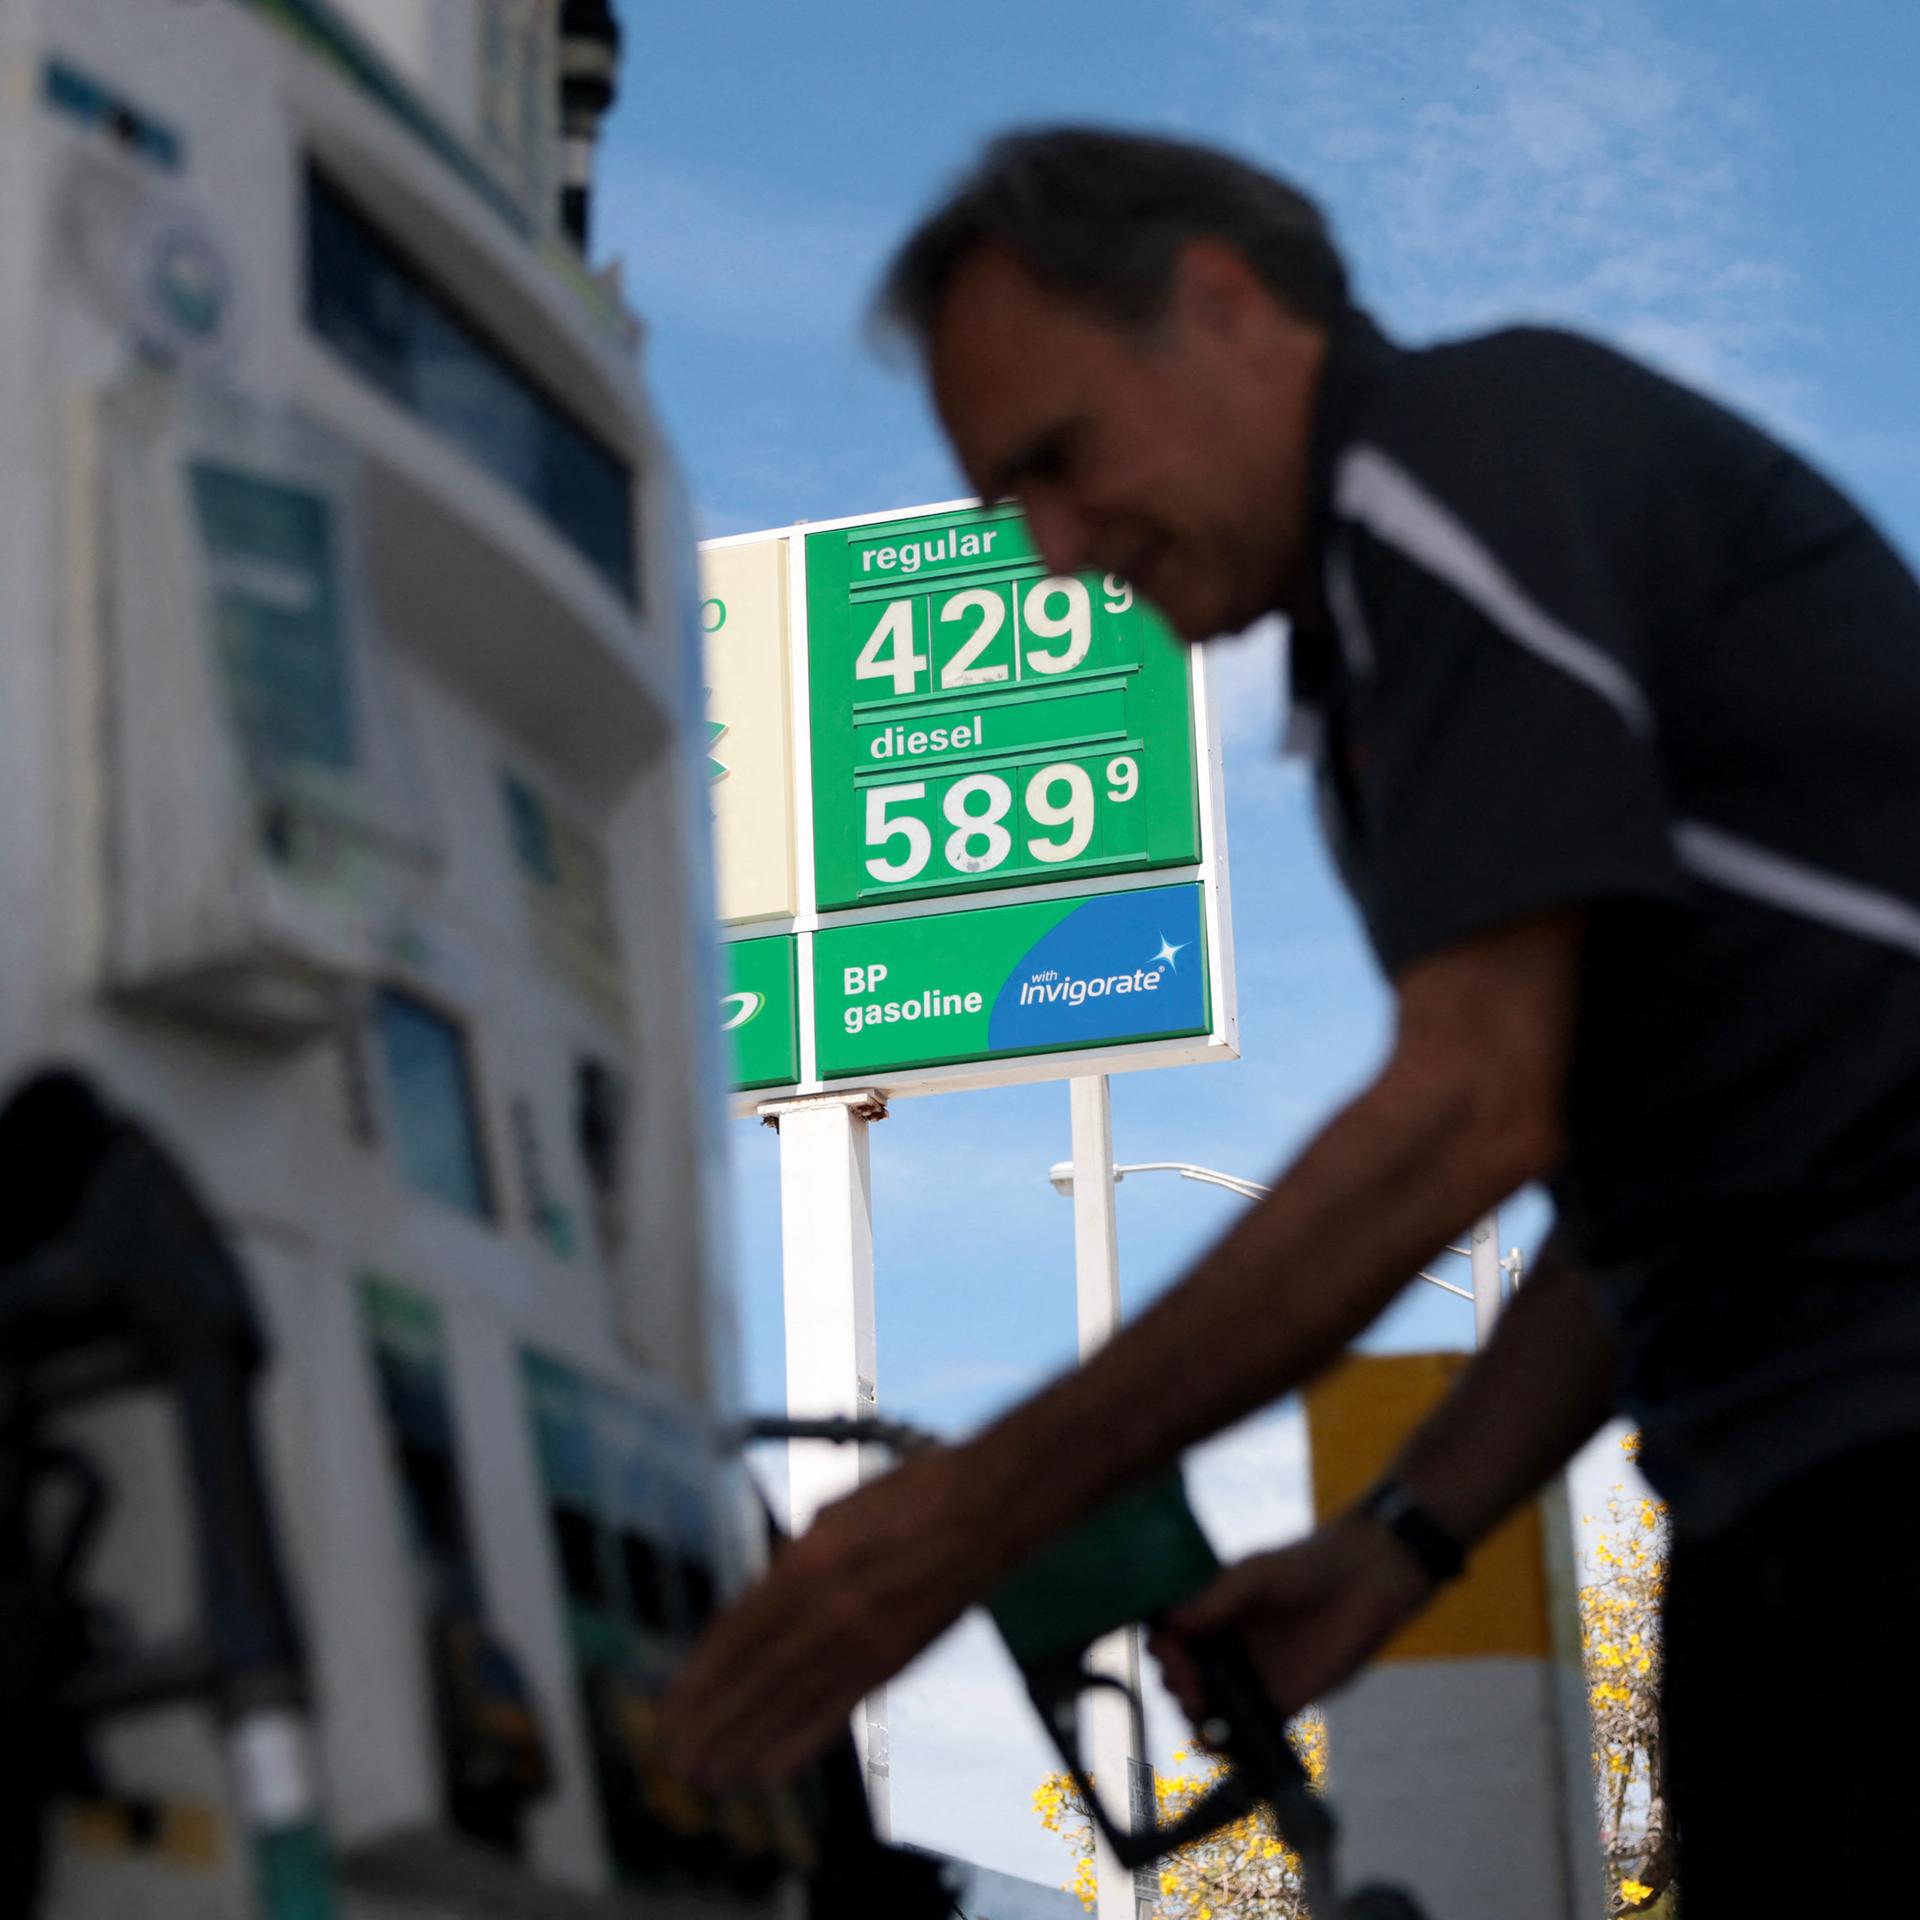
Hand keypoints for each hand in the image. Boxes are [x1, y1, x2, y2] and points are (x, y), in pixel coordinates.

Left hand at [663, 1445, 998, 1788]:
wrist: (983, 1510)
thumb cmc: (909, 1497)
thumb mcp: (831, 1515)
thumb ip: (791, 1564)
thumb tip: (758, 1606)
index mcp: (804, 1561)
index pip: (735, 1634)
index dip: (699, 1678)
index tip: (672, 1706)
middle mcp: (825, 1608)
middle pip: (752, 1679)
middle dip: (709, 1722)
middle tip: (674, 1757)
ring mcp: (860, 1641)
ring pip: (787, 1704)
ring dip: (741, 1743)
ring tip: (706, 1774)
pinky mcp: (892, 1663)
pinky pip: (835, 1712)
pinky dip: (798, 1744)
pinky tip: (768, 1769)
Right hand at [1150, 1516, 1434, 1731]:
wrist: (1361, 1585)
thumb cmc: (1304, 1568)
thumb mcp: (1254, 1575)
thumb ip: (1215, 1599)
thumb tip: (1171, 1623)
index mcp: (1213, 1614)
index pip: (1172, 1639)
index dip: (1164, 1651)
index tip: (1172, 1655)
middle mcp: (1227, 1648)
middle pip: (1183, 1677)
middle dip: (1177, 1684)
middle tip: (1189, 1684)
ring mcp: (1252, 1679)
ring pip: (1208, 1708)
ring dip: (1194, 1715)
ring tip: (1200, 1708)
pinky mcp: (1281, 1705)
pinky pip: (1247, 1732)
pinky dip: (1227, 1743)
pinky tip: (1219, 1742)